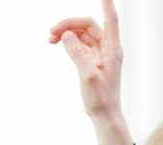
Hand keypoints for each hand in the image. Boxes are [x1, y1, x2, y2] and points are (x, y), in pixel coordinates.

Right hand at [49, 0, 132, 144]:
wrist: (104, 115)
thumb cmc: (100, 98)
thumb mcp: (87, 75)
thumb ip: (77, 53)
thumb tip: (66, 35)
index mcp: (112, 50)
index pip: (111, 20)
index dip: (107, 3)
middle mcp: (108, 48)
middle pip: (88, 25)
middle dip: (69, 24)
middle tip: (51, 33)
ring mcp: (100, 54)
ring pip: (82, 33)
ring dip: (66, 32)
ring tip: (49, 39)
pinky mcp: (92, 60)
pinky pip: (79, 43)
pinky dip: (68, 41)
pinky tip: (56, 43)